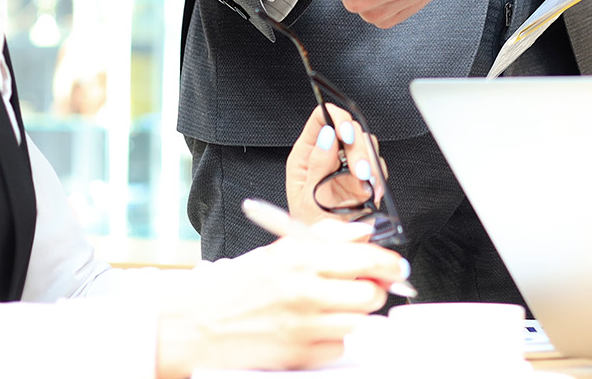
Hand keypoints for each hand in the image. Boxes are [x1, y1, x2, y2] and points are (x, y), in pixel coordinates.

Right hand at [154, 227, 402, 377]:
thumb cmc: (237, 286)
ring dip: (356, 315)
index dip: (389, 263)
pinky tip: (315, 328)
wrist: (195, 324)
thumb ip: (327, 237)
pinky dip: (334, 338)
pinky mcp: (298, 356)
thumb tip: (364, 234)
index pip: (366, 259)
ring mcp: (302, 327)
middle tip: (365, 287)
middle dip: (374, 290)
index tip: (396, 266)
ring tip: (337, 307)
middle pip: (370, 295)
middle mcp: (304, 291)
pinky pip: (338, 347)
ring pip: (359, 323)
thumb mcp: (279, 248)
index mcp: (300, 258)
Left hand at [285, 103, 385, 227]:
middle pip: (350, 129)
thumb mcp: (307, 198)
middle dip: (358, 148)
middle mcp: (328, 155)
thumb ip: (317, 166)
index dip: (335, 118)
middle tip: (358, 170)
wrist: (328, 251)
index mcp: (306, 154)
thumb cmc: (310, 227)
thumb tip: (326, 136)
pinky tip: (371, 192)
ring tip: (364, 183)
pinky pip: (377, 165)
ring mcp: (347, 165)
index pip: (320, 119)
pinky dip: (378, 177)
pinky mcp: (363, 177)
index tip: (345, 132)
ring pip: (366, 144)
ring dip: (369, 162)